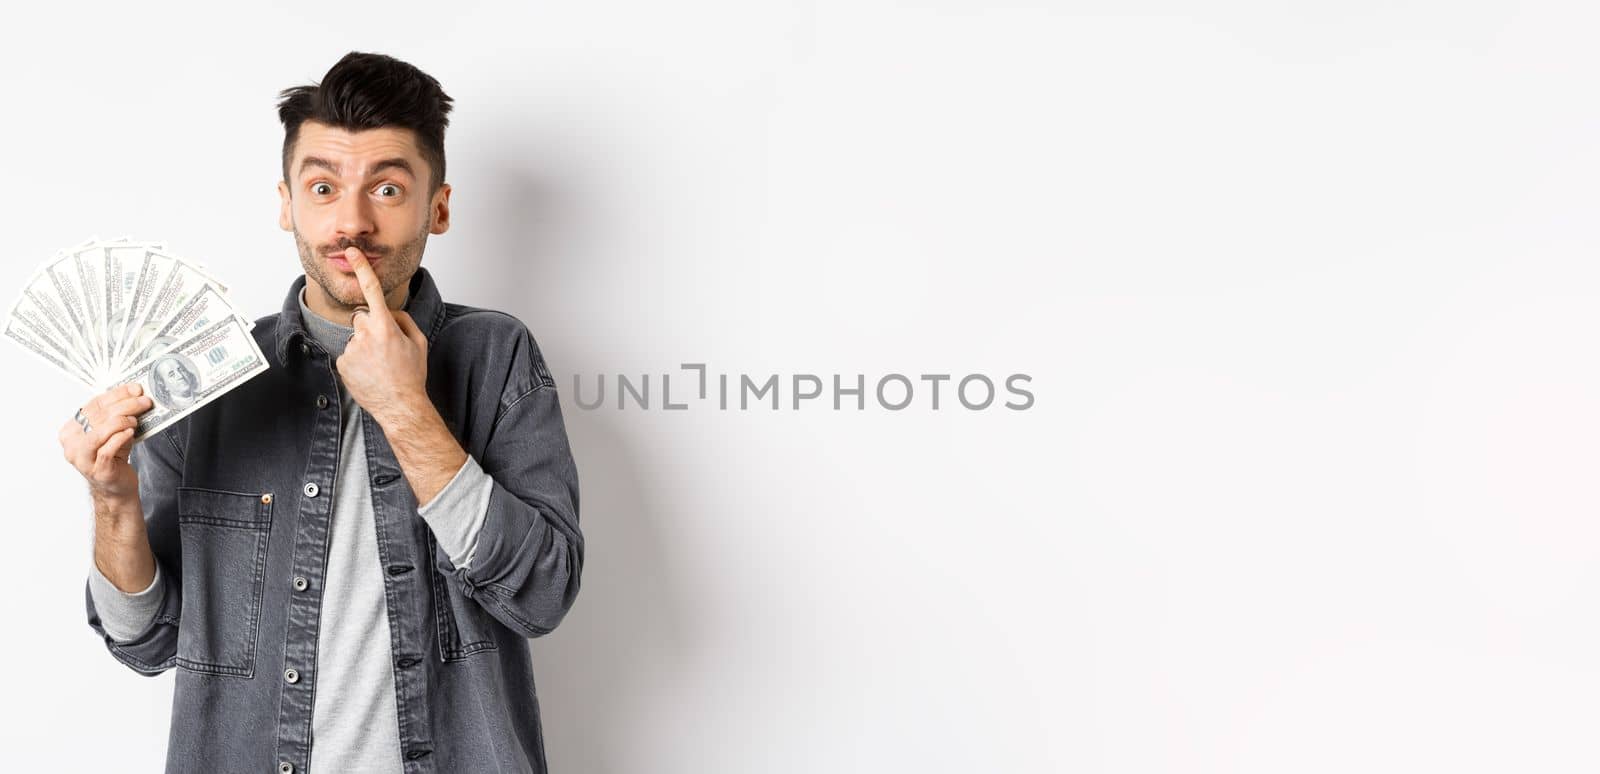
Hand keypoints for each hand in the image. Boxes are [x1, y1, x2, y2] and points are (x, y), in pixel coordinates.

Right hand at [60, 383, 152, 503]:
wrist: (116, 487)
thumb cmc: (114, 456)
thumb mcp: (114, 431)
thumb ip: (118, 414)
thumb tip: (135, 393)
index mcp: (71, 430)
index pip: (93, 405)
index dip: (116, 395)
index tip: (135, 389)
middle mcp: (72, 444)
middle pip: (98, 417)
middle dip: (125, 405)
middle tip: (143, 401)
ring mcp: (82, 459)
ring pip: (100, 432)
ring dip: (122, 421)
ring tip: (136, 420)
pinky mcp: (97, 470)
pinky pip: (107, 449)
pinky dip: (120, 438)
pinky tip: (130, 433)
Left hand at [335, 246, 429, 422]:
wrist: (400, 406)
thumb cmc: (412, 376)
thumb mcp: (418, 343)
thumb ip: (403, 320)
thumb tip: (389, 313)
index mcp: (386, 326)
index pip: (372, 290)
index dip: (362, 268)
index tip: (352, 252)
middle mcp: (365, 334)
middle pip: (362, 318)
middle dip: (370, 327)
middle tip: (385, 349)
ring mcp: (351, 349)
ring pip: (355, 338)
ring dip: (365, 347)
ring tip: (379, 366)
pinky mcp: (341, 363)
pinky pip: (348, 354)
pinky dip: (357, 361)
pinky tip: (369, 373)